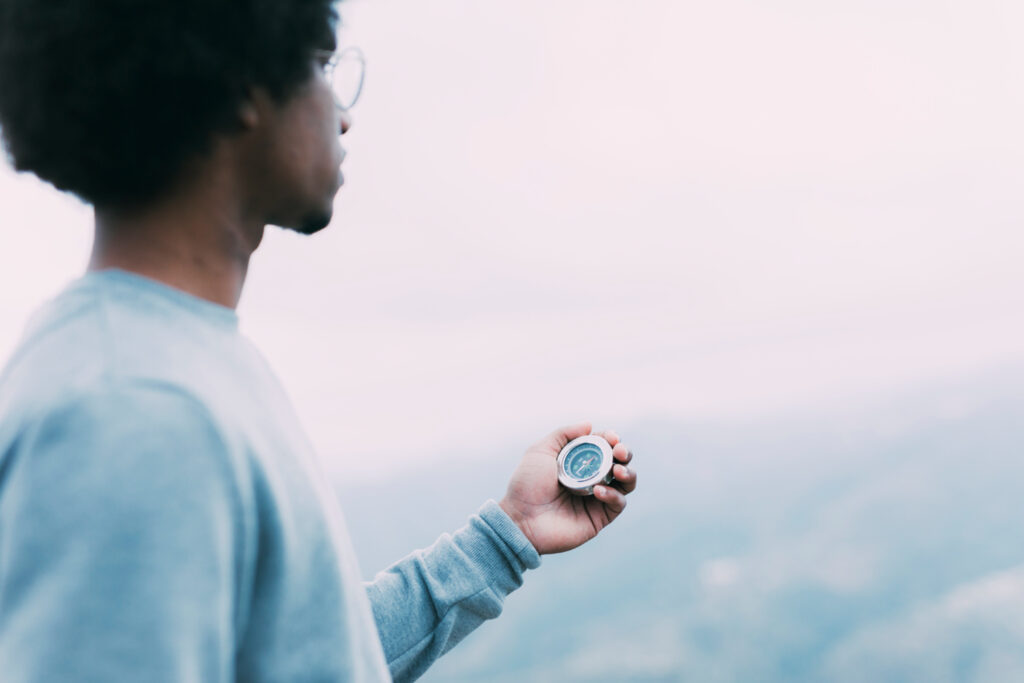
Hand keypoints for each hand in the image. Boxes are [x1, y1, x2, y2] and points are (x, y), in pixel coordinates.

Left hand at [499, 421, 636, 554]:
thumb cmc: (526, 485)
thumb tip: (589, 425)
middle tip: (620, 451)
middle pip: (620, 462)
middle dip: (625, 453)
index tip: (612, 437)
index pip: (603, 446)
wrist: (521, 519)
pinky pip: (618, 503)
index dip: (611, 439)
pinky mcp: (600, 517)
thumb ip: (563, 434)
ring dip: (628, 472)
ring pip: (626, 483)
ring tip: (619, 470)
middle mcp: (590, 478)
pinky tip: (598, 491)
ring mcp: (597, 498)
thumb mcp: (540, 451)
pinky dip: (613, 495)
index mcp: (578, 462)